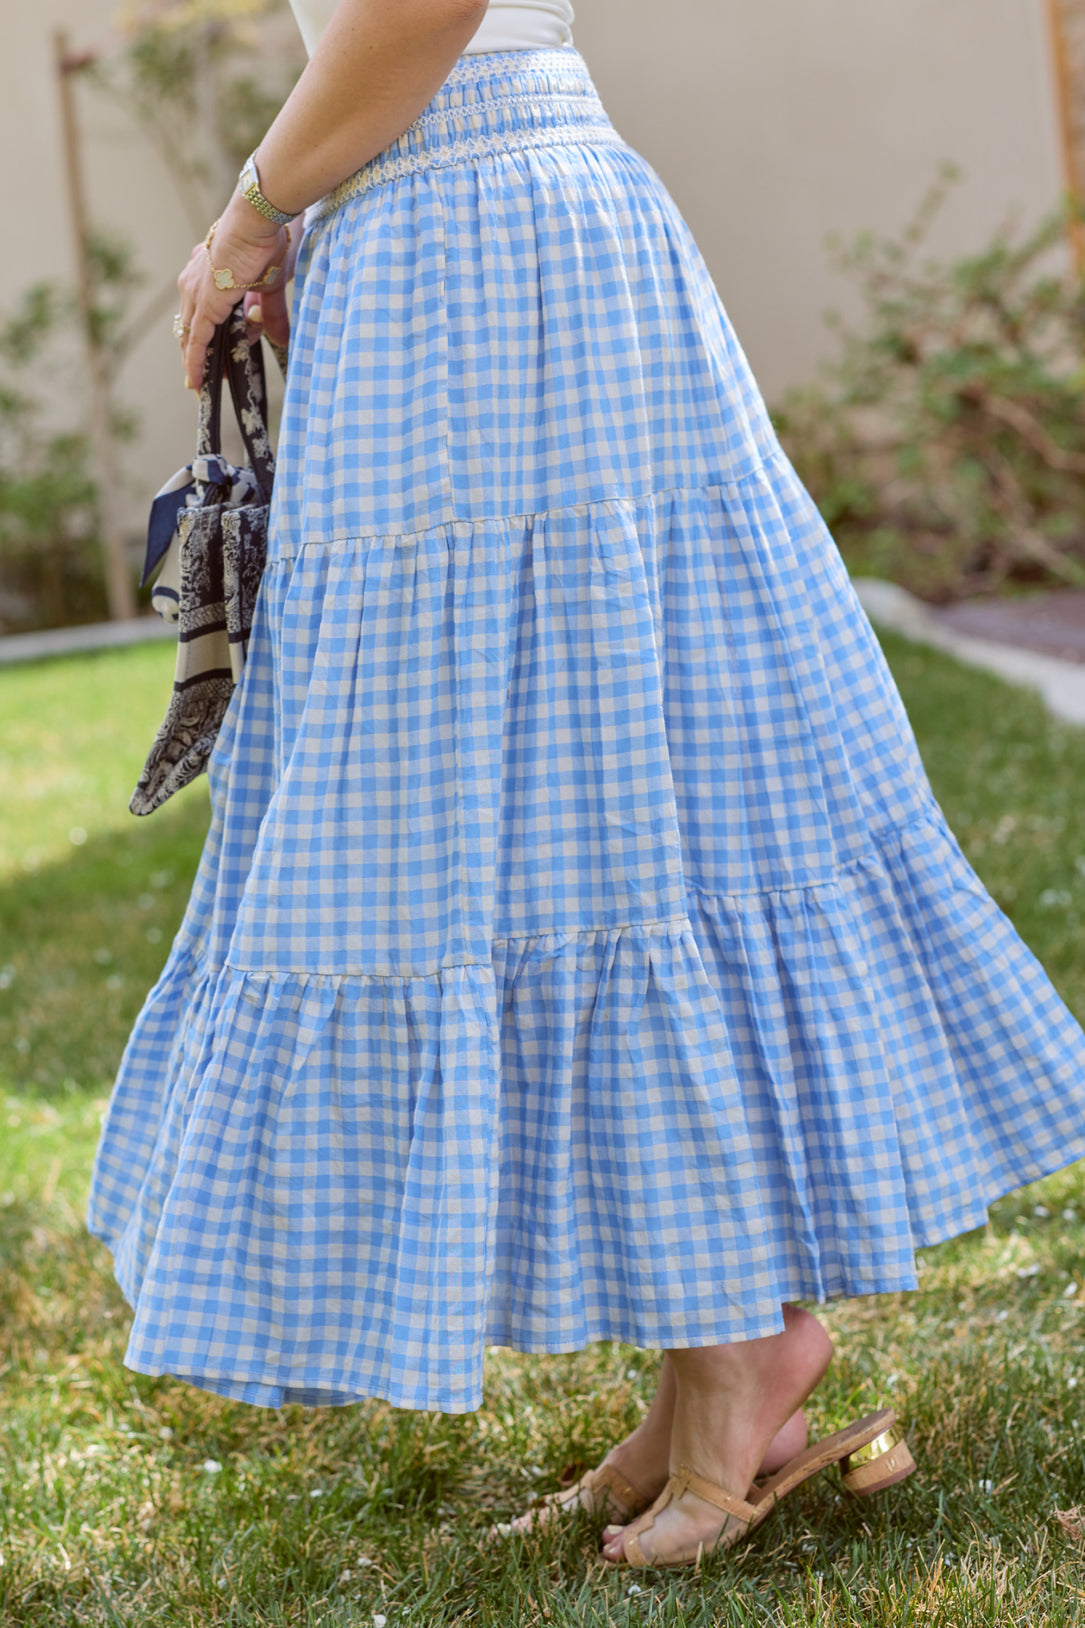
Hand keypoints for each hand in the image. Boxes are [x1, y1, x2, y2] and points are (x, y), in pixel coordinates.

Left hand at [176, 197, 290, 388]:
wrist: (257, 221)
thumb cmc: (266, 242)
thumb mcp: (269, 286)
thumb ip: (270, 314)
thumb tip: (281, 339)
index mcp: (207, 271)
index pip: (200, 312)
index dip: (203, 337)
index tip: (211, 357)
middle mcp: (194, 281)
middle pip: (191, 326)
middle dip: (200, 354)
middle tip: (209, 378)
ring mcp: (196, 292)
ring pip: (192, 336)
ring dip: (200, 361)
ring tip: (208, 384)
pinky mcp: (205, 304)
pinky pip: (196, 340)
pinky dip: (195, 362)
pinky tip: (197, 381)